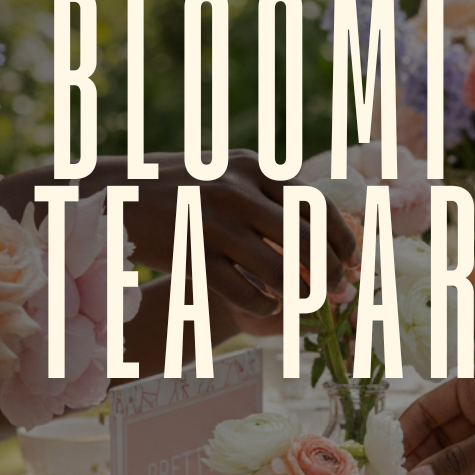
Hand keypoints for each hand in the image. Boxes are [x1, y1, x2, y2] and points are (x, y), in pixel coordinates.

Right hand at [124, 149, 358, 320]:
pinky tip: (268, 307)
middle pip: (305, 242)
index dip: (344, 238)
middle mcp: (236, 192)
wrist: (116, 195)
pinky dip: (264, 304)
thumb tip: (323, 220)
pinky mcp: (192, 256)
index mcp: (253, 167)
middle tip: (340, 292)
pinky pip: (243, 291)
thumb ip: (269, 190)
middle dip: (332, 273)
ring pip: (279, 272)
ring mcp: (213, 224)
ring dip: (301, 295)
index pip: (317, 205)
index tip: (357, 261)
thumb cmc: (180, 185)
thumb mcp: (227, 171)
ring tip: (308, 304)